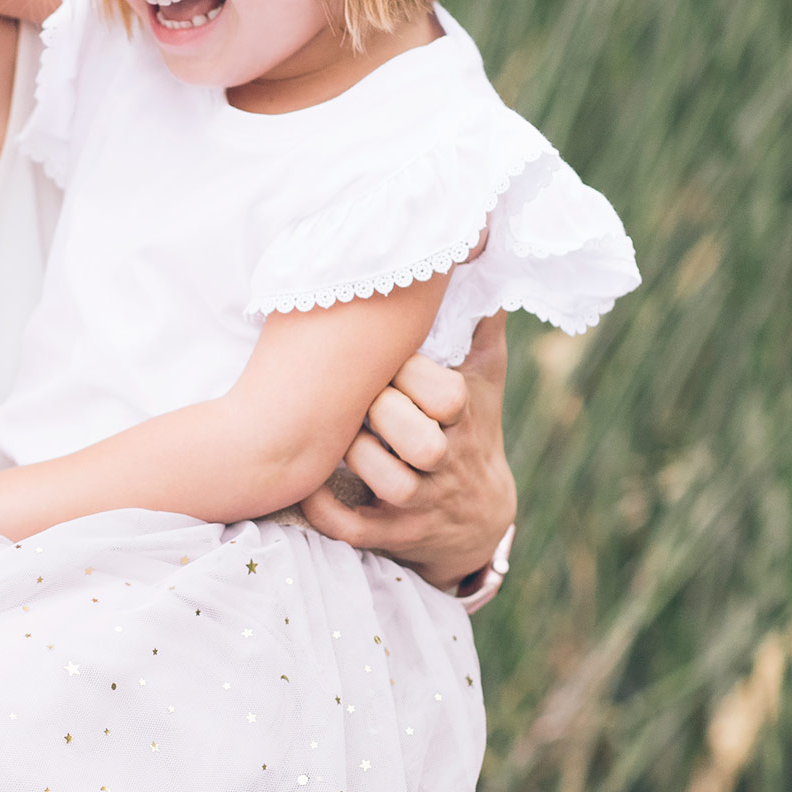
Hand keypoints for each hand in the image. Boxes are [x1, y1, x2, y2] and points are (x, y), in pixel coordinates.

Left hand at [300, 313, 515, 591]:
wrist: (479, 517)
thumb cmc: (471, 430)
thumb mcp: (483, 380)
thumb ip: (478, 323)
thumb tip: (478, 257)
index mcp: (466, 419)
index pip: (446, 394)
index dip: (410, 373)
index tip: (385, 360)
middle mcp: (448, 462)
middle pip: (420, 441)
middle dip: (381, 414)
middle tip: (352, 396)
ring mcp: (422, 503)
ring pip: (392, 484)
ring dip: (357, 457)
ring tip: (336, 435)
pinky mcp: (393, 535)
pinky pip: (356, 528)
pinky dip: (326, 510)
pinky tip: (308, 483)